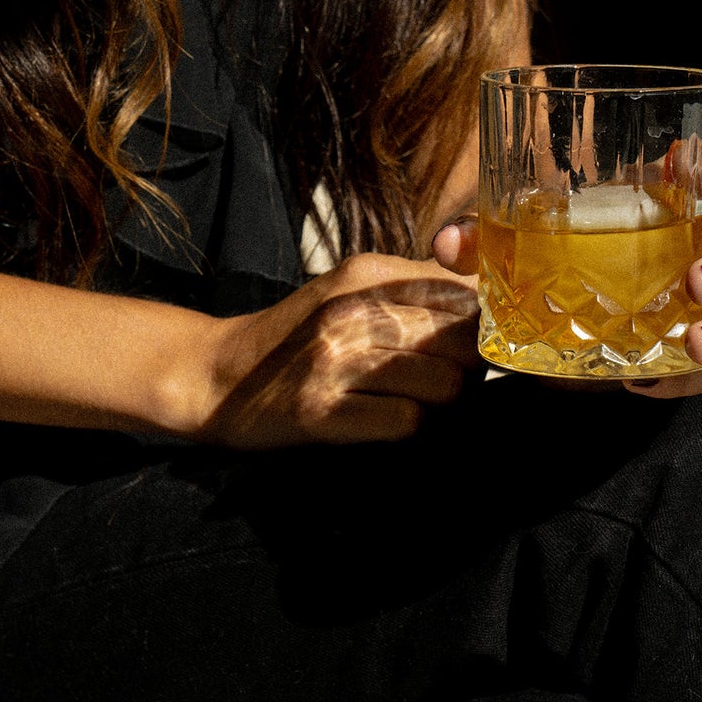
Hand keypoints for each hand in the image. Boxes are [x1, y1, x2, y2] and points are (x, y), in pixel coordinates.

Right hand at [201, 253, 481, 448]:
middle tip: (447, 379)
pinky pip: (408, 423)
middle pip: (464, 341)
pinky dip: (409, 427)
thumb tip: (483, 296)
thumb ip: (412, 285)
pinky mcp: (323, 411)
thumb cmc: (297, 337)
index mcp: (367, 274)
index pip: (464, 293)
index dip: (483, 325)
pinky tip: (387, 419)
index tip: (474, 344)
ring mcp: (337, 361)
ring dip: (443, 403)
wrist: (218, 376)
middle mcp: (353, 311)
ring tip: (417, 401)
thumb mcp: (348, 289)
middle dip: (469, 368)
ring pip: (446, 385)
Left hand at [429, 134, 701, 399]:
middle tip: (699, 280)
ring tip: (694, 341)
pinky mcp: (685, 358)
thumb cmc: (544, 259)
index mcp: (672, 197)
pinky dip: (681, 380)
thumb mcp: (510, 244)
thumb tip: (449, 243)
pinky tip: (641, 381)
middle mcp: (700, 247)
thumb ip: (481, 239)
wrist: (543, 327)